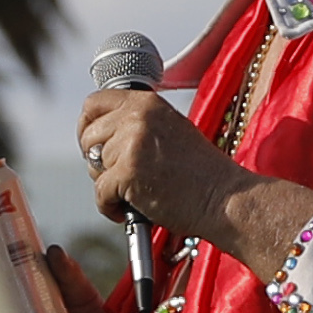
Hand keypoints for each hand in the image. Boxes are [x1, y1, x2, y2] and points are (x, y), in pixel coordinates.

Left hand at [79, 87, 312, 278]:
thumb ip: (137, 125)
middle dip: (97, 161)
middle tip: (120, 177)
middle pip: (88, 136)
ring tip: (134, 193)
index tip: (93, 145)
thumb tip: (101, 136)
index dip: (87, 126)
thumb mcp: (170, 129)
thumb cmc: (201, 172)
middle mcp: (136, 117)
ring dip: (108, 185)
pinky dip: (110, 207)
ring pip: (93, 167)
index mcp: (147, 102)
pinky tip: (129, 210)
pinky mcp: (128, 173)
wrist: (225, 198)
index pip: (94, 103)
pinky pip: (100, 193)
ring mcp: (131, 144)